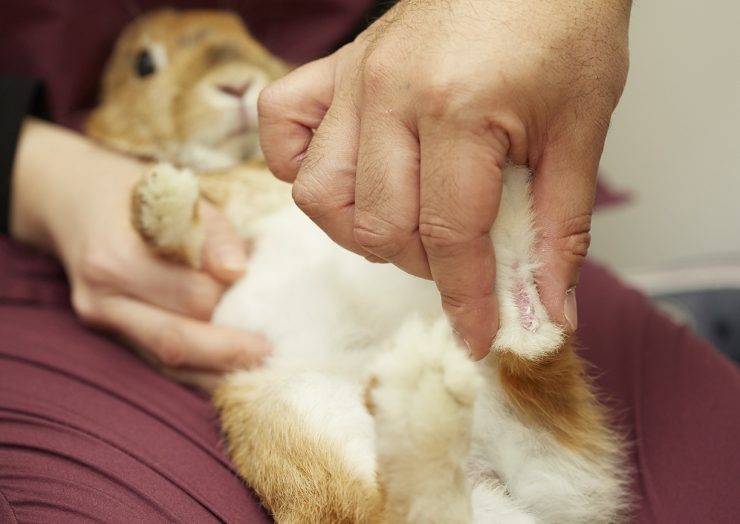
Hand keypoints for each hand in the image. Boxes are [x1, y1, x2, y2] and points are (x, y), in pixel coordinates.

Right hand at [10, 119, 269, 375]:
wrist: (73, 201)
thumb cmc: (136, 195)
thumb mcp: (177, 197)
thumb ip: (212, 233)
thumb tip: (236, 273)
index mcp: (116, 257)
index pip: (189, 295)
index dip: (228, 297)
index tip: (256, 292)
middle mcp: (102, 299)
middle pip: (174, 341)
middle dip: (227, 350)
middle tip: (269, 351)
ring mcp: (101, 321)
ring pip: (165, 362)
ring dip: (214, 369)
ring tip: (257, 367)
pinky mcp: (109, 334)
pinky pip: (157, 361)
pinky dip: (194, 369)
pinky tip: (226, 369)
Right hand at [259, 0, 630, 357]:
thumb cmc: (564, 26)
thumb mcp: (581, 132)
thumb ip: (559, 229)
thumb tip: (550, 311)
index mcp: (458, 109)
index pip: (451, 237)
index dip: (466, 299)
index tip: (478, 336)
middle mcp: (389, 94)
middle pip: (378, 226)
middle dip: (424, 263)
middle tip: (463, 252)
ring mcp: (354, 79)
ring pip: (319, 194)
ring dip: (361, 228)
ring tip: (407, 218)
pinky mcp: (335, 67)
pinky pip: (281, 128)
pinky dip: (299, 164)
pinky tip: (350, 170)